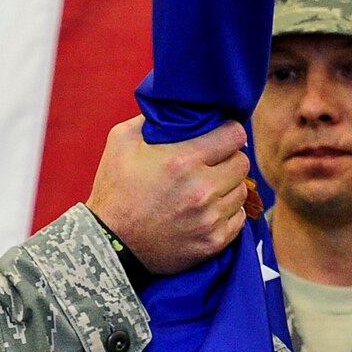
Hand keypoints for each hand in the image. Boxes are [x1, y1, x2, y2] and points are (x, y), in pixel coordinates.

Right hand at [88, 116, 249, 274]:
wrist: (109, 245)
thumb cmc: (114, 190)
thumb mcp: (122, 141)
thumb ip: (153, 118)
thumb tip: (177, 107)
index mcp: (182, 160)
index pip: (234, 135)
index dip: (228, 132)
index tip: (220, 136)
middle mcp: (201, 189)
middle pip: (242, 163)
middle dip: (229, 159)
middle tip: (213, 163)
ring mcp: (209, 218)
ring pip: (241, 192)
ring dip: (228, 187)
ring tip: (208, 188)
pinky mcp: (213, 242)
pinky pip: (239, 220)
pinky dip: (227, 213)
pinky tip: (208, 210)